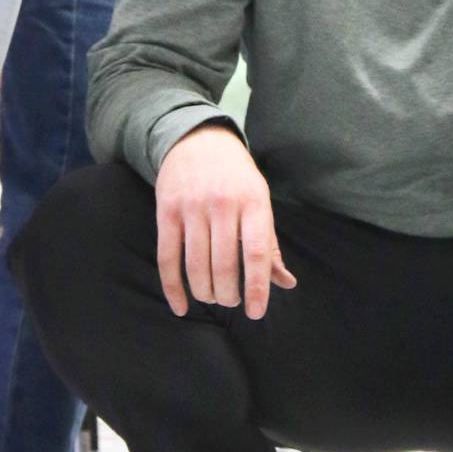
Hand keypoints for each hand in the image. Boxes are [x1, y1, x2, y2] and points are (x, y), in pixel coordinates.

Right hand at [154, 125, 295, 320]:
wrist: (198, 139)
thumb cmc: (236, 178)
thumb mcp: (260, 201)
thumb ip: (270, 245)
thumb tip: (286, 283)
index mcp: (253, 201)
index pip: (256, 252)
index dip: (256, 286)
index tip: (255, 312)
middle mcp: (222, 203)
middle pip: (223, 263)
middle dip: (227, 294)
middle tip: (231, 301)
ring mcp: (192, 207)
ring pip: (195, 264)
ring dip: (204, 291)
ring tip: (211, 296)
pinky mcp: (166, 211)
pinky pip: (167, 257)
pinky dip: (173, 287)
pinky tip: (181, 305)